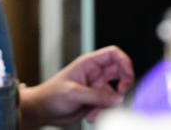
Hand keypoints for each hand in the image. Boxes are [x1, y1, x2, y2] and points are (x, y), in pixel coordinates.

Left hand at [18, 46, 133, 126]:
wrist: (43, 110)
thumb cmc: (51, 95)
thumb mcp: (73, 93)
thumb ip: (97, 95)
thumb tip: (118, 98)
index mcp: (88, 64)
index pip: (112, 54)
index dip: (124, 61)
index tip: (128, 76)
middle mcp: (95, 74)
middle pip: (120, 72)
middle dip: (123, 84)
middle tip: (120, 94)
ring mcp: (96, 87)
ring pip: (115, 93)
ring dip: (108, 105)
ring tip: (92, 111)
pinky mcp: (95, 100)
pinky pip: (108, 105)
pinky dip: (102, 112)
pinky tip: (90, 116)